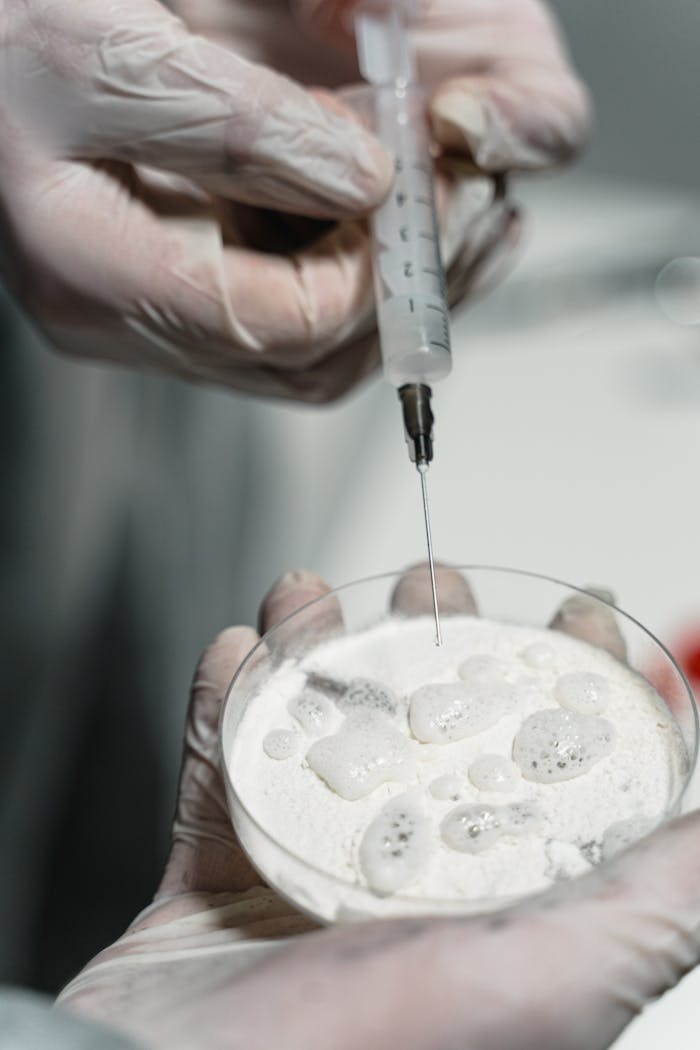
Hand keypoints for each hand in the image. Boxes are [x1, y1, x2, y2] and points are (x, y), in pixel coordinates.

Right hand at [0, 1, 587, 402]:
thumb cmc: (7, 47)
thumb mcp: (109, 54)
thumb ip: (239, 127)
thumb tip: (361, 183)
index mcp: (94, 276)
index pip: (278, 322)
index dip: (365, 272)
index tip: (417, 198)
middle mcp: (124, 321)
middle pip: (304, 363)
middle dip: (396, 294)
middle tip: (460, 214)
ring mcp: (150, 318)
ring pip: (306, 356)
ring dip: (388, 297)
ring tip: (451, 222)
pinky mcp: (174, 295)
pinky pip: (287, 321)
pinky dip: (355, 279)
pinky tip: (394, 224)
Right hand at [58, 567, 699, 1049]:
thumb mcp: (553, 973)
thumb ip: (653, 898)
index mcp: (490, 911)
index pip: (544, 775)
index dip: (566, 686)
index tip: (574, 617)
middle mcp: (403, 891)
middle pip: (428, 736)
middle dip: (434, 646)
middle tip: (432, 587)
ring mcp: (303, 882)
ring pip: (320, 737)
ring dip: (314, 654)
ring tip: (309, 597)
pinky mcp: (213, 878)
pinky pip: (217, 769)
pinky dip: (221, 704)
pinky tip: (234, 652)